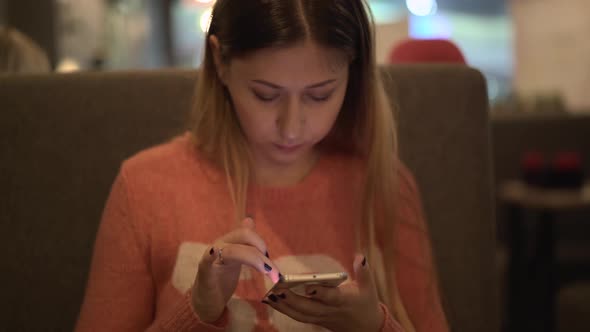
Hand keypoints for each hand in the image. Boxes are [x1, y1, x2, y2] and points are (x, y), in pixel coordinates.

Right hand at [191, 217, 279, 322]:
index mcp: (230, 242)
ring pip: (233, 250)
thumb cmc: (221, 281)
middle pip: (243, 235)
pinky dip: (211, 255)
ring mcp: (211, 257)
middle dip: (262, 251)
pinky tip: (215, 252)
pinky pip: (207, 260)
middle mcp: (221, 245)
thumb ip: (245, 244)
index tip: (271, 262)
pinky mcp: (204, 272)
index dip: (261, 243)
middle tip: (274, 272)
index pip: (248, 232)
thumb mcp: (236, 259)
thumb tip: (249, 220)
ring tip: (269, 273)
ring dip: (255, 260)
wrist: (204, 301)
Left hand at [263, 254, 383, 331]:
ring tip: (268, 295)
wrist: (366, 328)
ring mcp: (321, 317)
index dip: (320, 292)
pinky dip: (284, 309)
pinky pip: (298, 316)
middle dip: (292, 300)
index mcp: (343, 301)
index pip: (331, 297)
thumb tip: (360, 256)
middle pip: (309, 308)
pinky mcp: (316, 319)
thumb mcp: (368, 287)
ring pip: (300, 314)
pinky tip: (272, 300)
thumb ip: (363, 271)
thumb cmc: (366, 303)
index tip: (309, 286)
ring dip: (283, 306)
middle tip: (277, 289)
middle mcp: (330, 311)